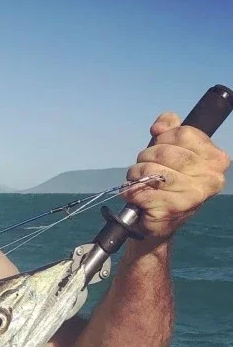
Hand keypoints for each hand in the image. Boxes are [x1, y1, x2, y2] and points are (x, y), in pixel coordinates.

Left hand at [121, 112, 229, 241]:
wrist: (158, 222)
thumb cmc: (167, 184)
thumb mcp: (172, 151)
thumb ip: (169, 131)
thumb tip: (161, 124)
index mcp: (216, 159)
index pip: (182, 133)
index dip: (162, 138)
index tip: (157, 147)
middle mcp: (210, 177)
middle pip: (165, 152)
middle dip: (145, 158)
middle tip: (142, 168)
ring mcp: (193, 195)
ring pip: (151, 172)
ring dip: (135, 175)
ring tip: (137, 181)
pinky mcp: (172, 209)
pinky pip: (142, 192)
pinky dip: (131, 192)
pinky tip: (135, 196)